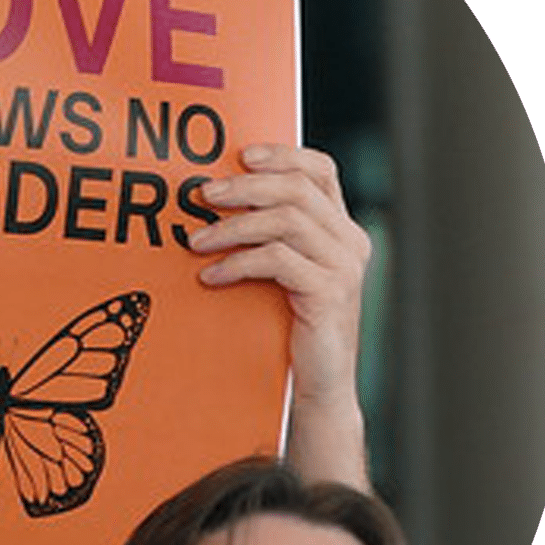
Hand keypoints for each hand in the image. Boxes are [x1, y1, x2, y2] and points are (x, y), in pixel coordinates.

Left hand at [187, 144, 370, 488]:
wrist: (313, 390)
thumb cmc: (286, 331)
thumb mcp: (278, 277)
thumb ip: (265, 239)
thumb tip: (211, 203)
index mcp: (340, 229)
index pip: (321, 170)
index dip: (283, 155)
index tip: (241, 154)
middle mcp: (349, 242)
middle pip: (297, 189)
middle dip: (244, 187)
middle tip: (201, 195)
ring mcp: (343, 267)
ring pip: (286, 221)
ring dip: (232, 227)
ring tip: (195, 241)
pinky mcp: (329, 294)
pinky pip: (278, 260)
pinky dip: (239, 262)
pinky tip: (211, 276)